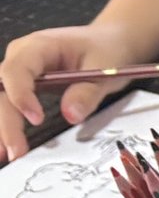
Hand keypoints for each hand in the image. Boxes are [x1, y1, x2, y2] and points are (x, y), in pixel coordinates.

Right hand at [0, 21, 150, 159]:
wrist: (109, 42)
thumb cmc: (106, 50)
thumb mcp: (105, 69)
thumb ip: (87, 92)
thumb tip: (70, 115)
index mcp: (39, 46)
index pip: (17, 69)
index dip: (21, 94)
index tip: (35, 118)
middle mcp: (21, 57)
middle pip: (1, 89)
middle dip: (6, 121)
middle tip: (15, 152)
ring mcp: (20, 72)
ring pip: (0, 98)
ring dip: (2, 126)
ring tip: (6, 155)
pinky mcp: (24, 86)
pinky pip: (9, 104)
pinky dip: (8, 124)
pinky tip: (8, 145)